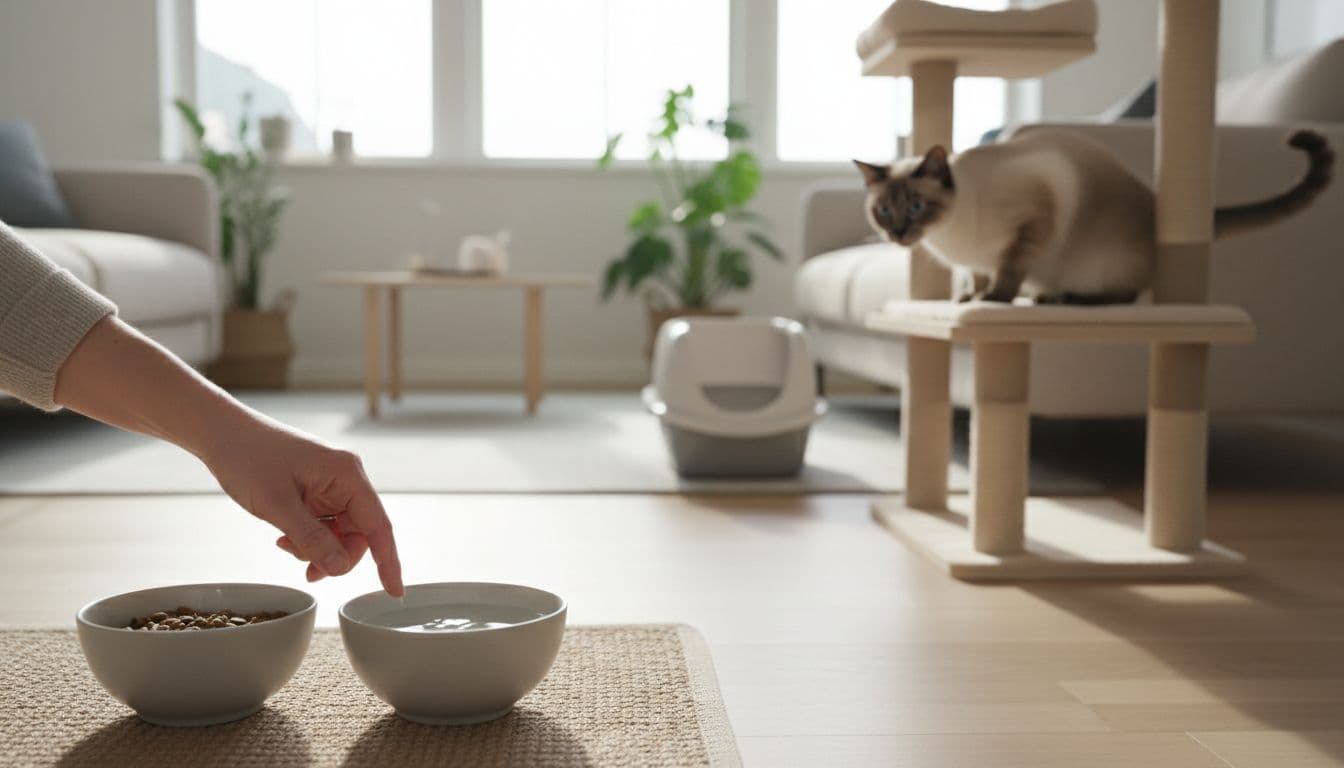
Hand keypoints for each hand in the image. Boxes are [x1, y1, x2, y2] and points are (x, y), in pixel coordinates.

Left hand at [53, 317, 403, 595]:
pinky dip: (308, 538)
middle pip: (360, 533)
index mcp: (347, 474)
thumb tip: (341, 569)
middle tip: (307, 570)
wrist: (220, 433)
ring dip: (318, 548)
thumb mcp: (277, 505)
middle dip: (336, 556)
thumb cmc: (247, 458)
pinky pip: (324, 524)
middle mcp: (346, 478)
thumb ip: (311, 539)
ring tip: (285, 546)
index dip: (388, 562)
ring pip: (340, 532)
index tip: (395, 593)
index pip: (378, 526)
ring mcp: (331, 483)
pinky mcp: (316, 489)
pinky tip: (283, 537)